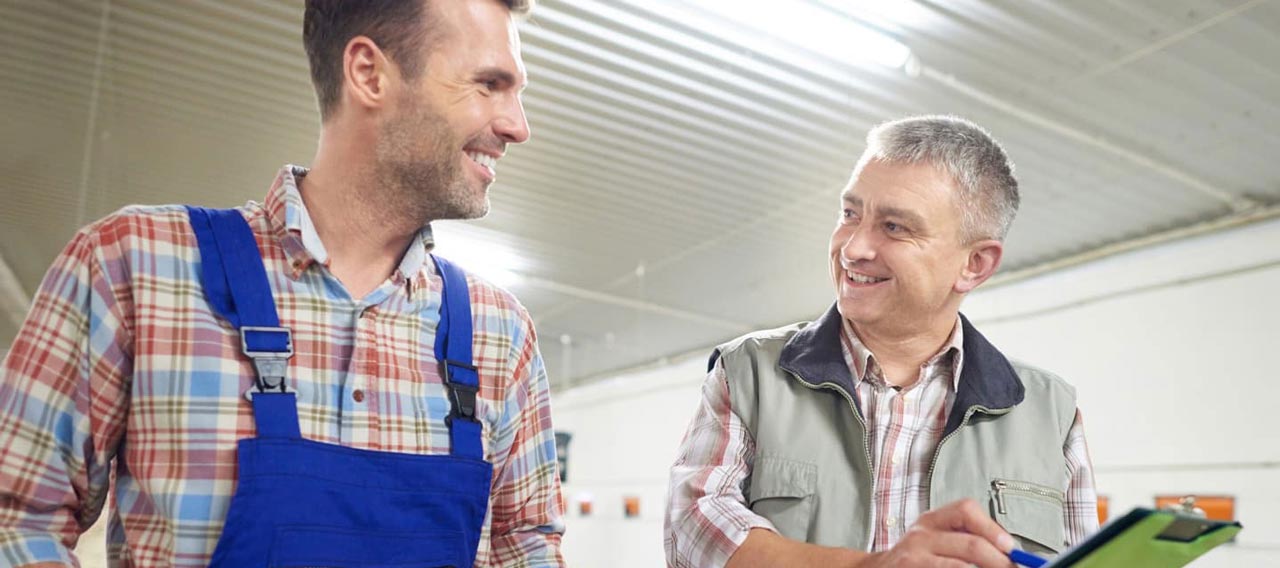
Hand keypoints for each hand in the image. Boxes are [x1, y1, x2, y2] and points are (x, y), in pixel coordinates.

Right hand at [857, 498, 1015, 567]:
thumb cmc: (913, 558)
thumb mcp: (933, 539)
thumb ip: (963, 538)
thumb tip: (1007, 550)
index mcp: (932, 520)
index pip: (966, 510)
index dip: (993, 528)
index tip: (1010, 547)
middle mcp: (921, 534)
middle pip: (971, 544)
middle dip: (998, 561)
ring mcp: (913, 556)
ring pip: (961, 566)